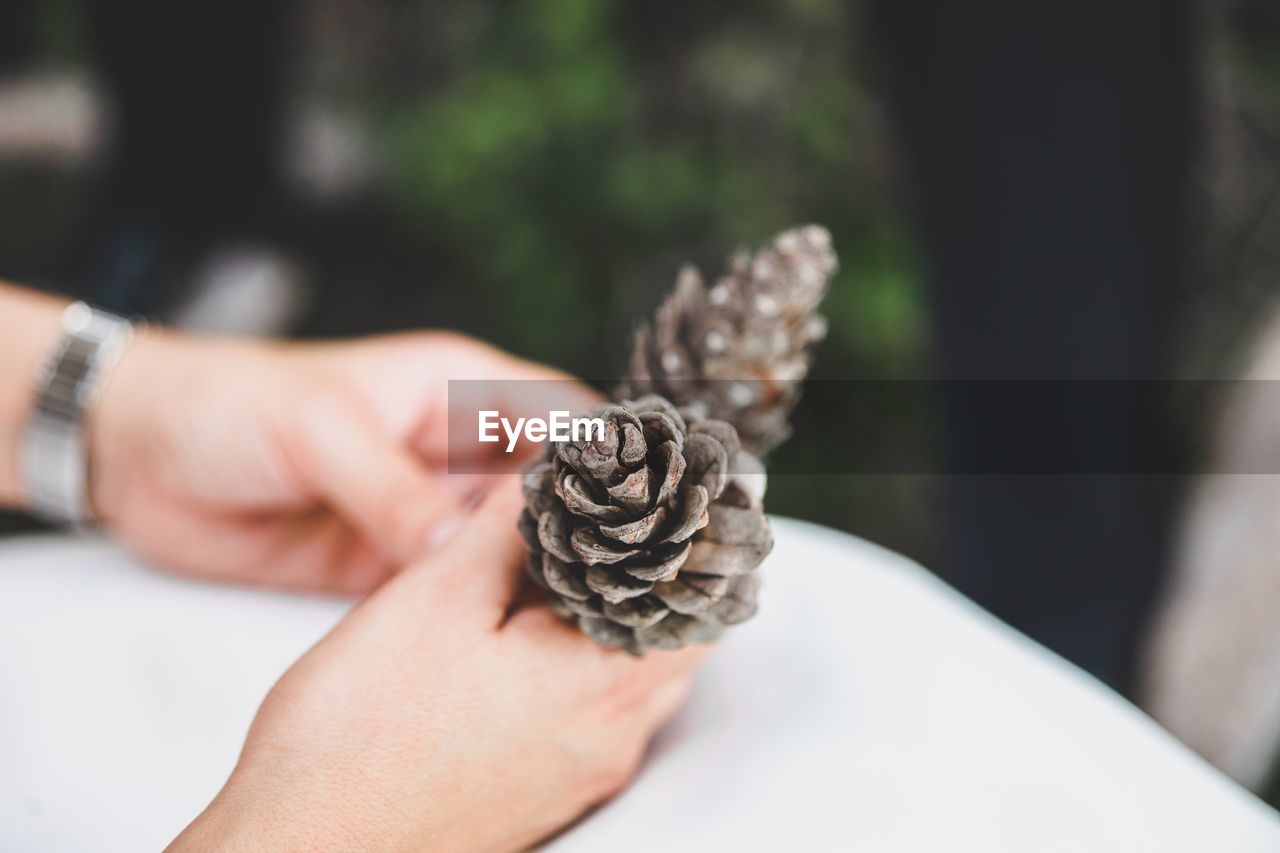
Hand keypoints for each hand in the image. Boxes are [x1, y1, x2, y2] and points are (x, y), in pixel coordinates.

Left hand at [90, 328, 594, 593]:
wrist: (137, 453)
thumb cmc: (234, 406)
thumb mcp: (320, 432)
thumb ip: (392, 491)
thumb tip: (459, 550)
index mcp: (460, 389)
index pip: (560, 419)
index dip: (609, 460)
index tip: (650, 511)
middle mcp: (458, 451)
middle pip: (548, 494)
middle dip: (586, 533)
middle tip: (628, 585)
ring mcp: (428, 512)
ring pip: (507, 549)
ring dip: (538, 580)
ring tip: (585, 621)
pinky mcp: (392, 565)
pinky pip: (452, 591)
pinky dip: (480, 613)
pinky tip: (512, 643)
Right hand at [170, 483, 707, 851]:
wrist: (301, 848)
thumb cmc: (358, 729)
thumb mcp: (437, 596)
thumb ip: (510, 527)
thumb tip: (558, 469)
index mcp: (603, 683)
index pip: (703, 601)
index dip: (698, 536)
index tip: (681, 486)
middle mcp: (611, 737)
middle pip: (677, 638)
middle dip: (659, 572)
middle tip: (625, 513)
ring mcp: (582, 771)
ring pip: (637, 675)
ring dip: (622, 617)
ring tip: (576, 563)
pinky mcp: (546, 791)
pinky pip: (597, 712)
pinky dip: (588, 662)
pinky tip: (535, 636)